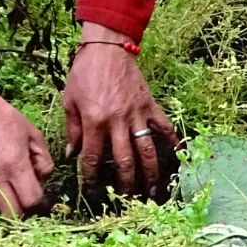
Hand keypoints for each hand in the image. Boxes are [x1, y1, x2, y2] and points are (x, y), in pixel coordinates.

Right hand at [0, 77, 53, 215]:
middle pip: (13, 214)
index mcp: (16, 165)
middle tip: (26, 197)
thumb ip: (44, 160)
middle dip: (23, 210)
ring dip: (6, 202)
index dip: (39, 203)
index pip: (31, 201)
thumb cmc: (6, 119)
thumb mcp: (33, 134)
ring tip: (9, 183)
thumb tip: (44, 180)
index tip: (41, 198)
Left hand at [63, 22, 179, 199]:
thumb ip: (72, 129)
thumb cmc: (84, 72)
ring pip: (146, 150)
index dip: (90, 176)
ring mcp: (136, 114)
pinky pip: (164, 127)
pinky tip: (177, 158)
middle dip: (125, 184)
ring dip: (149, 173)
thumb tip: (72, 154)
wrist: (107, 47)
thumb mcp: (70, 100)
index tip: (91, 188)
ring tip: (151, 191)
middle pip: (123, 161)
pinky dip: (172, 142)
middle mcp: (117, 121)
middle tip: (127, 200)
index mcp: (94, 121)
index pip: (91, 158)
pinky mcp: (150, 105)